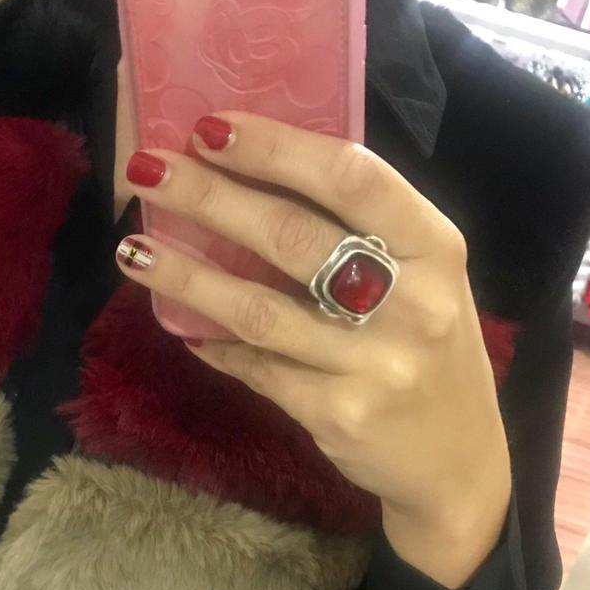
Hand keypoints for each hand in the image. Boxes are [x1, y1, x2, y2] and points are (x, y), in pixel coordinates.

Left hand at [116, 112, 512, 588]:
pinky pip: (257, 368)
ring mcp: (374, 365)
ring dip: (188, 276)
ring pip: (260, 310)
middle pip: (293, 237)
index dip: (276, 149)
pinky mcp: (337, 415)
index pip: (353, 179)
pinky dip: (213, 344)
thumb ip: (360, 231)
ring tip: (133, 250)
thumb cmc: (427, 348)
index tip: (209, 127)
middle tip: (147, 170)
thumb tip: (249, 173)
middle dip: (209, 198)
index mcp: (435, 247)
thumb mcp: (423, 278)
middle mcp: (412, 302)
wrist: (457, 461)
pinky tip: (180, 325)